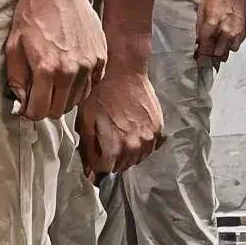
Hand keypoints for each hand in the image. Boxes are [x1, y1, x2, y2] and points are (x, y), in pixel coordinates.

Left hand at [3, 0, 106, 123]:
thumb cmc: (32, 15)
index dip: (30, 113)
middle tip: (39, 94)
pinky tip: (70, 74)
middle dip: (45, 107)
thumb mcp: (13, 46)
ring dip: (63, 98)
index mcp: (46, 69)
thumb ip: (16, 79)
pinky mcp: (101, 58)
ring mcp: (89, 65)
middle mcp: (71, 70)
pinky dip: (80, 86)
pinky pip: (91, 86)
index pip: (39, 111)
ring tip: (54, 82)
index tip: (27, 106)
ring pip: (77, 101)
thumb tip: (22, 104)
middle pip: (59, 111)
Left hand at [78, 58, 164, 180]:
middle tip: (105, 144)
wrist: (122, 70)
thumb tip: (90, 173)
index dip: (97, 165)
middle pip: (122, 167)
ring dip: (127, 154)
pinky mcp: (159, 127)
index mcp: (116, 148)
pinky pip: (151, 148)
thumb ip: (88, 150)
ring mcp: (150, 138)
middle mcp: (136, 147)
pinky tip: (133, 133)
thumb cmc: (100, 94)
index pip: (106, 171)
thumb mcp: (86, 122)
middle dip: (112, 160)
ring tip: (119, 137)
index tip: (94, 157)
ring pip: (137, 159)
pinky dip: (142, 146)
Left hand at [193, 0, 245, 66]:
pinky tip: (226, 42)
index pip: (205, 46)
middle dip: (209, 56)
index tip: (198, 57)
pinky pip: (236, 46)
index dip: (201, 55)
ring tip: (216, 48)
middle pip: (216, 53)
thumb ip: (199, 28)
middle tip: (206, 54)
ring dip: (220, 52)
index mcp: (212, 23)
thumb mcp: (202, 9)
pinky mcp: (243, 32)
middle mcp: (225, 30)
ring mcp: (236, 32)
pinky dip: (229, 47)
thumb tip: (198, 43)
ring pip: (227, 52)